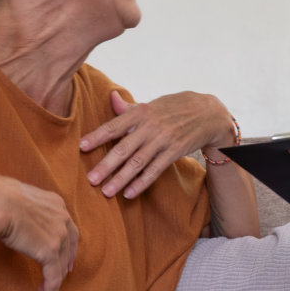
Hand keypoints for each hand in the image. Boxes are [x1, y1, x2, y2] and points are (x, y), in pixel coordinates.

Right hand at [0, 174, 78, 290]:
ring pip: (60, 266)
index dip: (68, 245)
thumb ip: (23, 207)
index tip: (65, 258)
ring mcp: (58, 234)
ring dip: (54, 285)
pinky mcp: (50, 251)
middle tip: (59, 278)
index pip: (67, 228)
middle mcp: (62, 217)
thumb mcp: (17, 197)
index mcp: (55, 203)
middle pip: (69, 247)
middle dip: (64, 266)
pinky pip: (53, 278)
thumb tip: (12, 210)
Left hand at [80, 91, 234, 198]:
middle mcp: (150, 126)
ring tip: (106, 191)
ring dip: (121, 179)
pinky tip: (129, 193)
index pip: (114, 125)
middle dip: (106, 165)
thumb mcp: (152, 104)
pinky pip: (155, 170)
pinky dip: (142, 183)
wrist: (208, 113)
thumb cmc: (175, 108)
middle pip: (124, 148)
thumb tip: (110, 97)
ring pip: (138, 163)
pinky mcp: (174, 152)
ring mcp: (163, 140)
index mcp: (141, 112)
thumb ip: (129, 107)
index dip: (97, 136)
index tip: (81, 147)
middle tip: (90, 180)